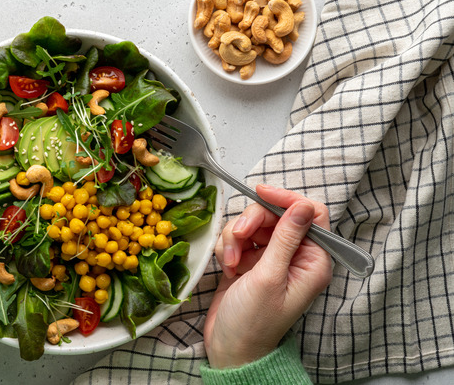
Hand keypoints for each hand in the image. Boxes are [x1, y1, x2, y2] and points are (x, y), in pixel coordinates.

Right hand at [203, 184, 332, 368]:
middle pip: (276, 215)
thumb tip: (302, 206)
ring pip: (253, 224)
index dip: (286, 200)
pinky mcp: (250, 261)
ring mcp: (271, 258)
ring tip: (231, 261)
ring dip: (236, 237)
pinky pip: (238, 237)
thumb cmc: (254, 323)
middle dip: (252, 222)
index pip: (310, 213)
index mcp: (313, 261)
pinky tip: (227, 266)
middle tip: (239, 238)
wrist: (229, 348)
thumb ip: (285, 238)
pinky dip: (229, 246)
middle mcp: (295, 256)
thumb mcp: (270, 277)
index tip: (261, 193)